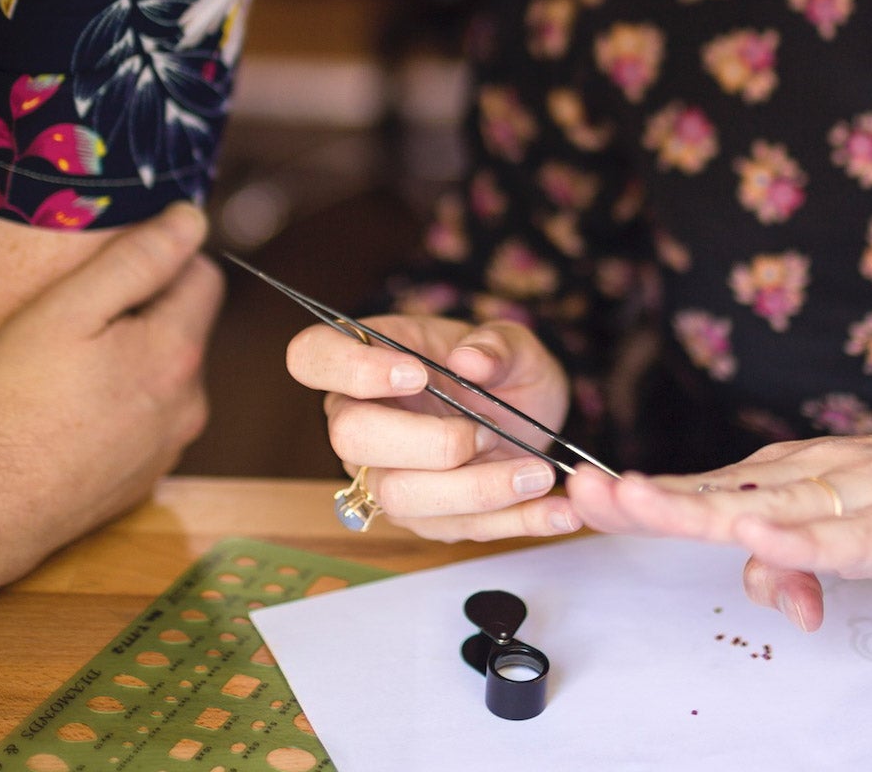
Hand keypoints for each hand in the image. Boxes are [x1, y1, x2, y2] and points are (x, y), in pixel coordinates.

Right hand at [0, 202, 222, 595]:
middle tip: (77, 319)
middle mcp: (190, 405)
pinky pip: (145, 425)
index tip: (112, 266)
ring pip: (165, 380)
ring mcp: (167, 450)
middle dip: (144, 314)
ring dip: (132, 363)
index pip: (206, 278)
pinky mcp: (141, 483)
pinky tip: (67, 413)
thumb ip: (139, 258)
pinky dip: (119, 410)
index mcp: (178, 354)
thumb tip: (193, 219)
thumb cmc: (12, 400)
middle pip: (185, 329)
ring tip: (67, 369)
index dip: (162, 260)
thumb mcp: (68, 308)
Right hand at [285, 313, 579, 541]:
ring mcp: (386, 475)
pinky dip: (514, 522)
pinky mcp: (424, 518)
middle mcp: (360, 420)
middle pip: (351, 438)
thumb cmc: (502, 369)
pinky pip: (457, 528)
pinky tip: (558, 512)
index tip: (417, 373)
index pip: (313, 357)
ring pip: (399, 497)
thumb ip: (497, 344)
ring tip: (536, 472)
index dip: (350, 368)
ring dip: (475, 488)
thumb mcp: (513, 343)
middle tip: (486, 432)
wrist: (531, 414)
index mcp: (366, 359)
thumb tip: (471, 360)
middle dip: (428, 440)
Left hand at [565, 419, 871, 631]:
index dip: (644, 497)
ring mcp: (860, 493)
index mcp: (796, 476)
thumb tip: (764, 585)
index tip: (582, 500)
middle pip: (718, 490)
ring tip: (640, 503)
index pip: (704, 486)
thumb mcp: (853, 537)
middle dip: (648, 498)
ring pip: (770, 504)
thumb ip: (799, 560)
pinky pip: (847, 537)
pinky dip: (803, 541)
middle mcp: (816, 473)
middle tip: (583, 496)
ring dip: (701, 505)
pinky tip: (762, 539)